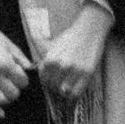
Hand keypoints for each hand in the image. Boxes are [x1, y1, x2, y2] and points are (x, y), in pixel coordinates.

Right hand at [0, 15, 32, 114]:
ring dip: (7, 100)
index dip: (25, 81)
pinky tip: (0, 111)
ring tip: (8, 92)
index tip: (22, 77)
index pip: (22, 82)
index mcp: (5, 63)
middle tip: (15, 84)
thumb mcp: (11, 45)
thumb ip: (22, 59)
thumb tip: (32, 69)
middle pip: (12, 94)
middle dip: (17, 91)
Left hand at [38, 0, 114, 116]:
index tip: (52, 81)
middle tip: (60, 84)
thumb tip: (34, 70)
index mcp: (51, 59)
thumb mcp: (52, 45)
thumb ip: (43, 58)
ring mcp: (75, 70)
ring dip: (65, 92)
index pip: (44, 80)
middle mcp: (61, 66)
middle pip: (53, 87)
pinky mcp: (87, 73)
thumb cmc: (70, 37)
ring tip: (67, 87)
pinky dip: (74, 94)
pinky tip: (74, 89)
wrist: (90, 29)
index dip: (48, 82)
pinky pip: (76, 93)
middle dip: (56, 87)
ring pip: (64, 92)